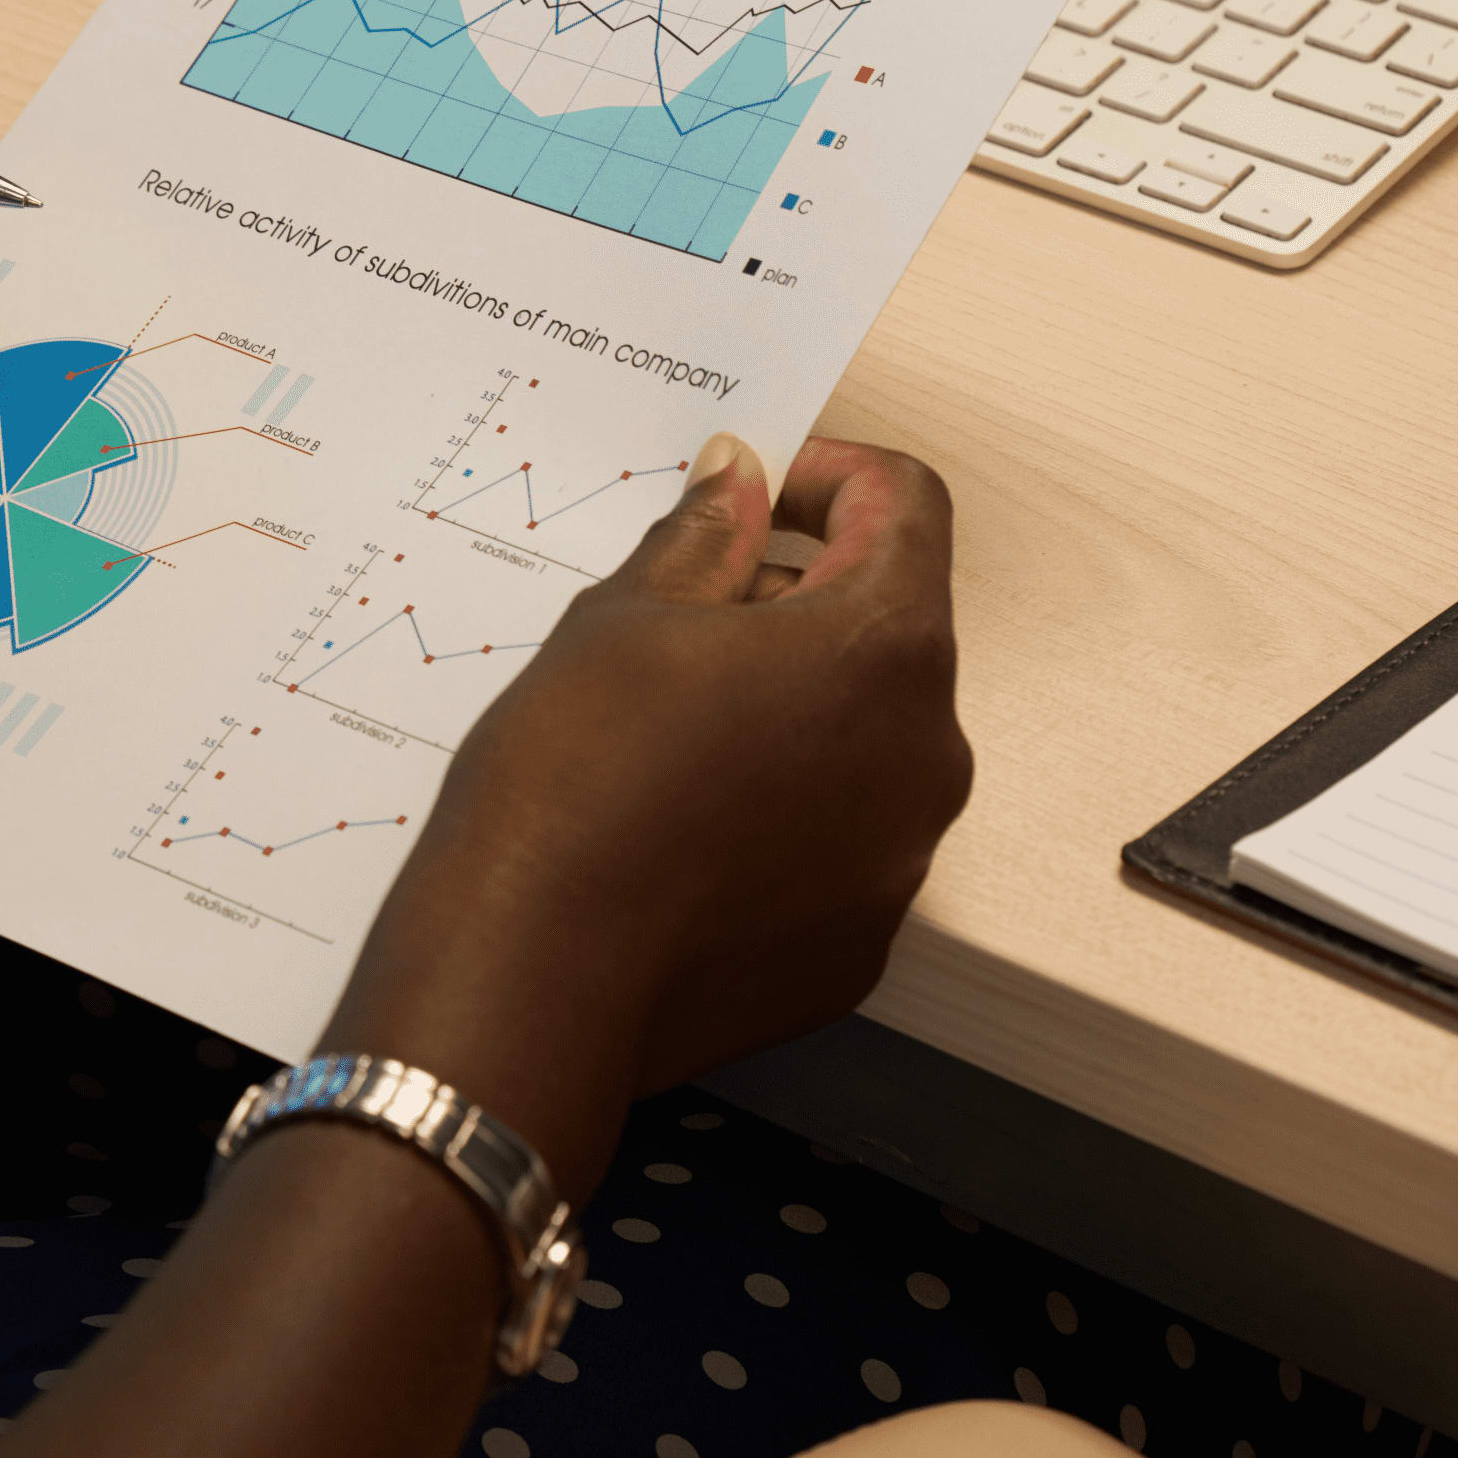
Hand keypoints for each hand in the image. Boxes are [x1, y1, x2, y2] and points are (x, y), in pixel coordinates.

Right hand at [322, 434, 970, 1198]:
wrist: (531, 979)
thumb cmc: (570, 788)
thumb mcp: (621, 620)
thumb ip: (704, 538)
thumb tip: (739, 483)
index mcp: (883, 648)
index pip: (907, 506)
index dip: (829, 477)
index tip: (756, 496)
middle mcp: (926, 754)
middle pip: (887, 630)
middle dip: (796, 602)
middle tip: (680, 615)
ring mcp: (901, 860)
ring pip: (865, 739)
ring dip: (790, 708)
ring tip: (667, 728)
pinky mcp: (859, 943)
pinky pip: (839, 840)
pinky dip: (780, 811)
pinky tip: (681, 822)